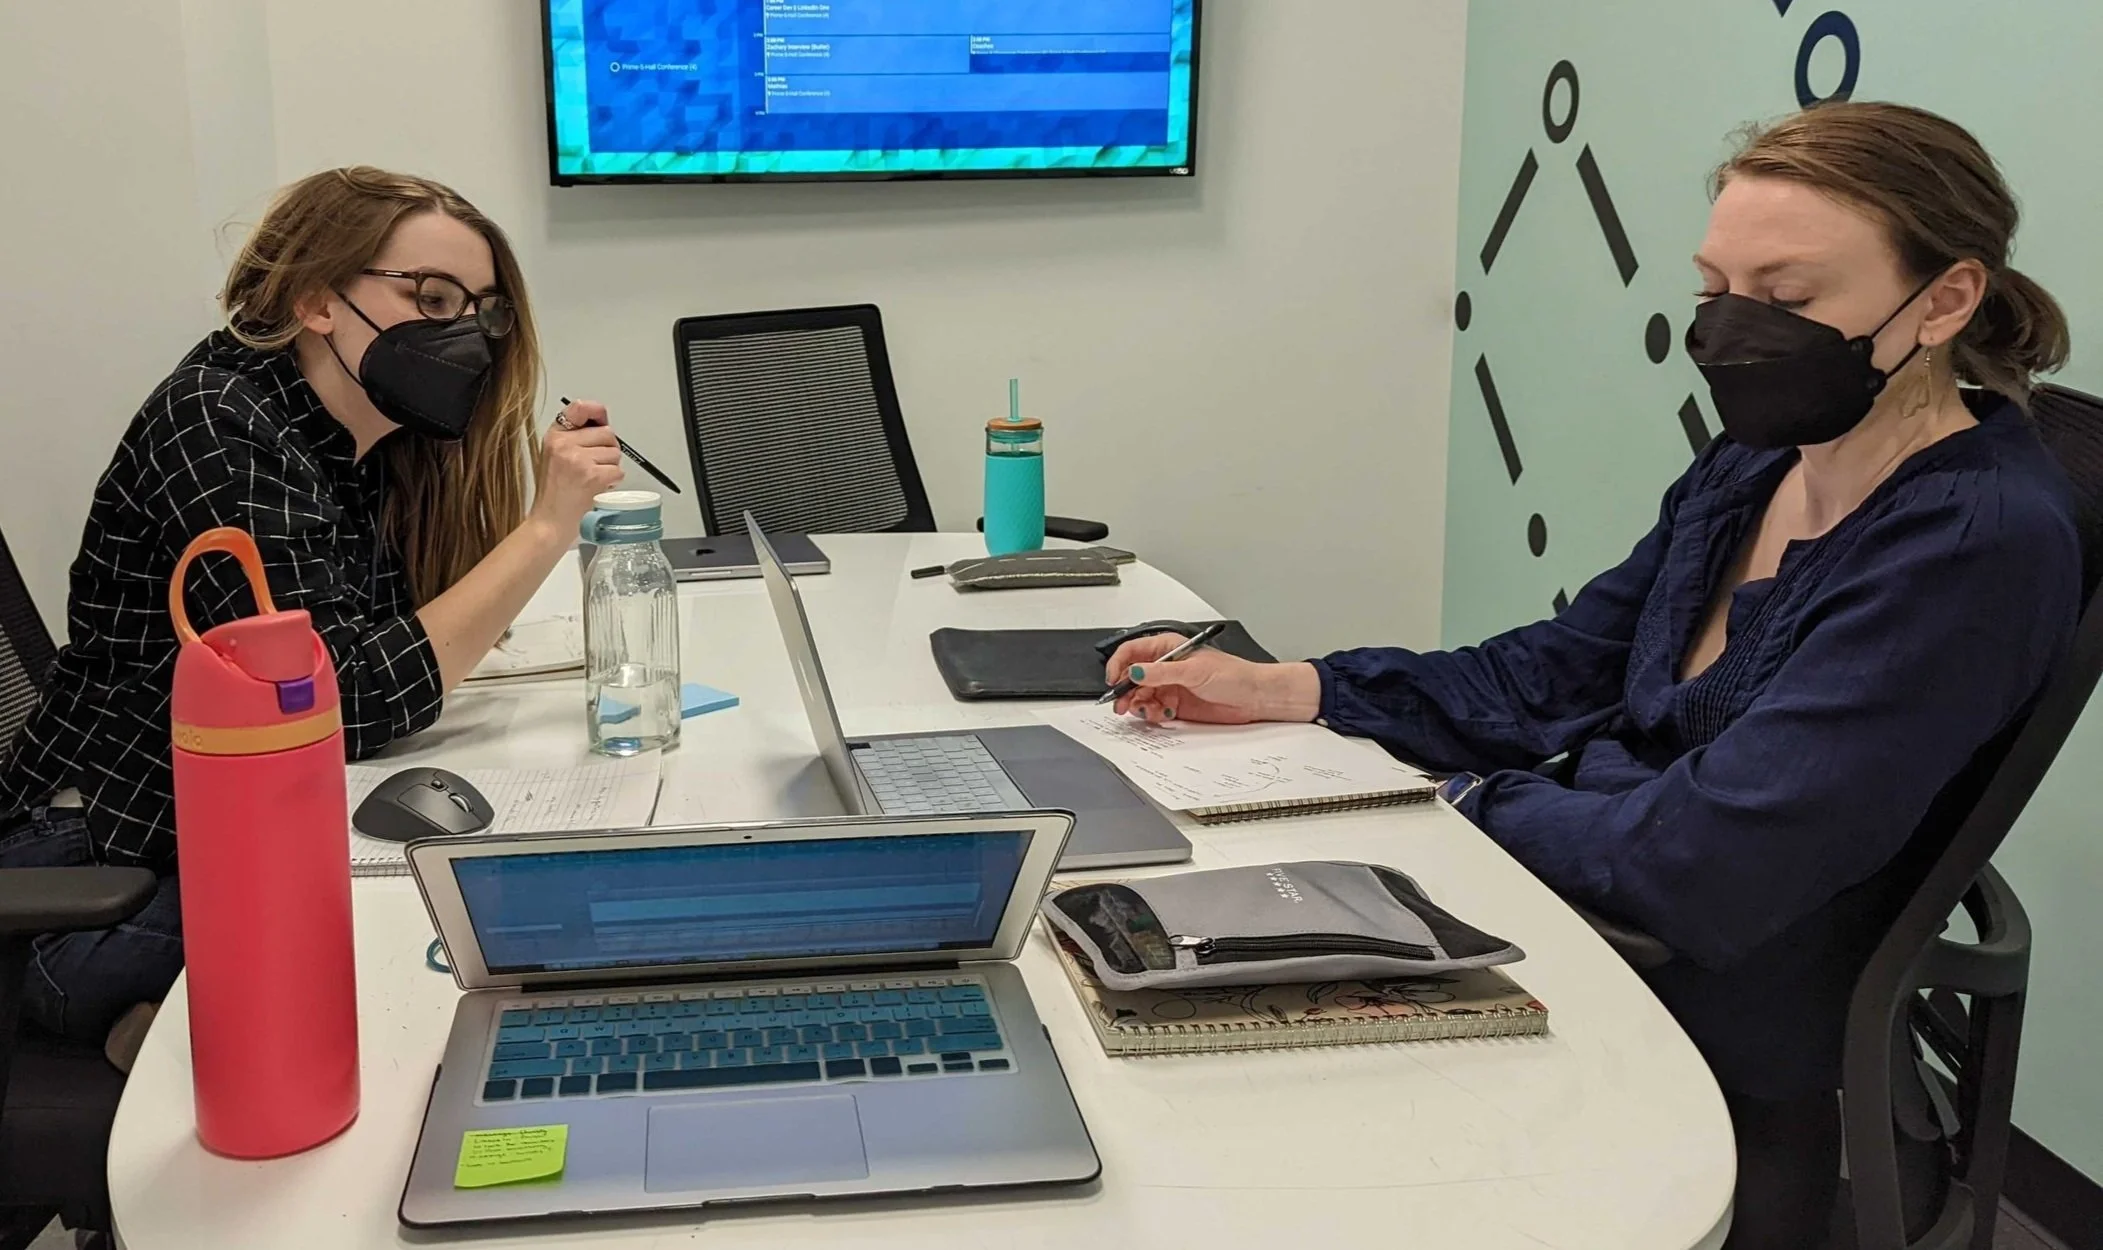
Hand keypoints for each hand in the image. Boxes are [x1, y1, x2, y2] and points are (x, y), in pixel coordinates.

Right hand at [532, 399, 622, 529]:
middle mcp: (565, 445)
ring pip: (614, 452)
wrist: (549, 522)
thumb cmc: (554, 494)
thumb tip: (602, 420)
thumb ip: (576, 437)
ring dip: (610, 467)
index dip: (596, 411)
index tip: (601, 416)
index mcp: (555, 437)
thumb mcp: (555, 457)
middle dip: (607, 450)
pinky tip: (597, 487)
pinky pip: (618, 471)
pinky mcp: (593, 476)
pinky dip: (612, 481)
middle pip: (607, 433)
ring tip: (592, 479)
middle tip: (594, 466)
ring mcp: (579, 460)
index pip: (580, 408)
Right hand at [1103, 635, 1322, 725]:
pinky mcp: (1175, 705)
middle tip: (1123, 705)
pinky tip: (1162, 715)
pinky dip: (1152, 714)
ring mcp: (1170, 687)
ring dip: (1139, 705)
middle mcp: (1166, 667)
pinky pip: (1153, 710)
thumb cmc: (1233, 675)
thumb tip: (1136, 672)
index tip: (1114, 681)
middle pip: (1132, 677)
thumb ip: (1162, 673)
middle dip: (1125, 690)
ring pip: (1140, 696)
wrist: (1254, 697)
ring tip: (1148, 711)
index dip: (1119, 665)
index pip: (1132, 652)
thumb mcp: (1194, 671)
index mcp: (1168, 648)